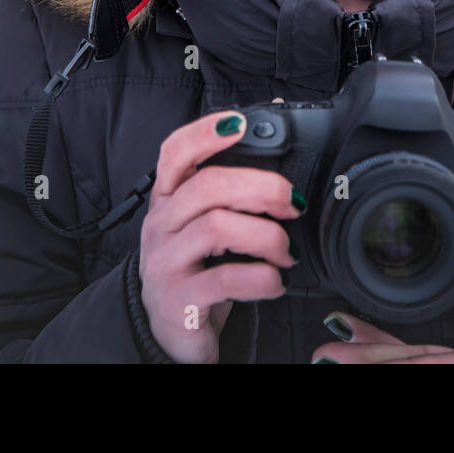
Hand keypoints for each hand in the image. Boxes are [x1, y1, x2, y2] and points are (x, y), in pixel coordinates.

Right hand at [138, 110, 304, 362]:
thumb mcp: (202, 229)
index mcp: (168, 200)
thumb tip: (283, 181)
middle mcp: (161, 226)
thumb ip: (228, 201)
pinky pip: (225, 279)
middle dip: (261, 188)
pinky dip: (261, 278)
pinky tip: (275, 282)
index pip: (174, 153)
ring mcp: (165, 263)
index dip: (204, 132)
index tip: (239, 122)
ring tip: (285, 253)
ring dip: (266, 236)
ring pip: (216, 227)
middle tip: (292, 204)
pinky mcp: (178, 300)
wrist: (169, 331)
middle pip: (207, 186)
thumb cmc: (195, 270)